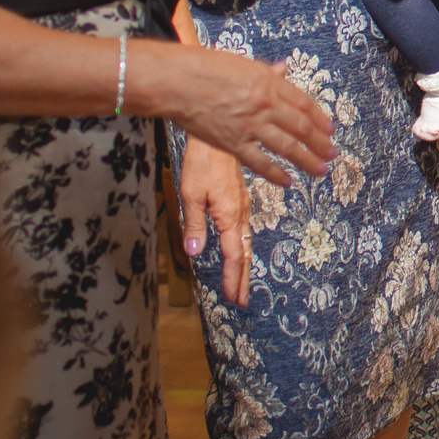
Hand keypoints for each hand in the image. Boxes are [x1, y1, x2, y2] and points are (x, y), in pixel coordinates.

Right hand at [137, 41, 333, 184]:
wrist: (177, 82)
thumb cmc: (205, 67)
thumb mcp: (243, 64)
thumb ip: (266, 73)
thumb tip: (283, 69)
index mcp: (270, 84)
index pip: (304, 104)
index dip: (320, 118)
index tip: (330, 129)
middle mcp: (266, 106)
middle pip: (301, 127)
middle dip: (320, 143)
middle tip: (332, 153)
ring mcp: (251, 126)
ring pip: (287, 148)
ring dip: (307, 161)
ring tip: (320, 170)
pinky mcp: (233, 144)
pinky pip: (261, 163)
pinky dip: (276, 174)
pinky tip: (288, 181)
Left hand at [179, 140, 253, 305]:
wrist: (217, 138)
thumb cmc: (202, 163)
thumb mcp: (191, 195)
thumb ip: (194, 225)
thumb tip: (195, 253)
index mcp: (229, 216)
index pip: (233, 255)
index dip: (232, 278)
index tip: (231, 298)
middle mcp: (241, 214)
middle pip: (244, 254)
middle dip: (242, 278)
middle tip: (241, 300)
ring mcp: (243, 207)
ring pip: (247, 243)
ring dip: (244, 265)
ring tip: (242, 283)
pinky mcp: (241, 200)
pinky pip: (245, 231)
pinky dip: (244, 248)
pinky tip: (240, 252)